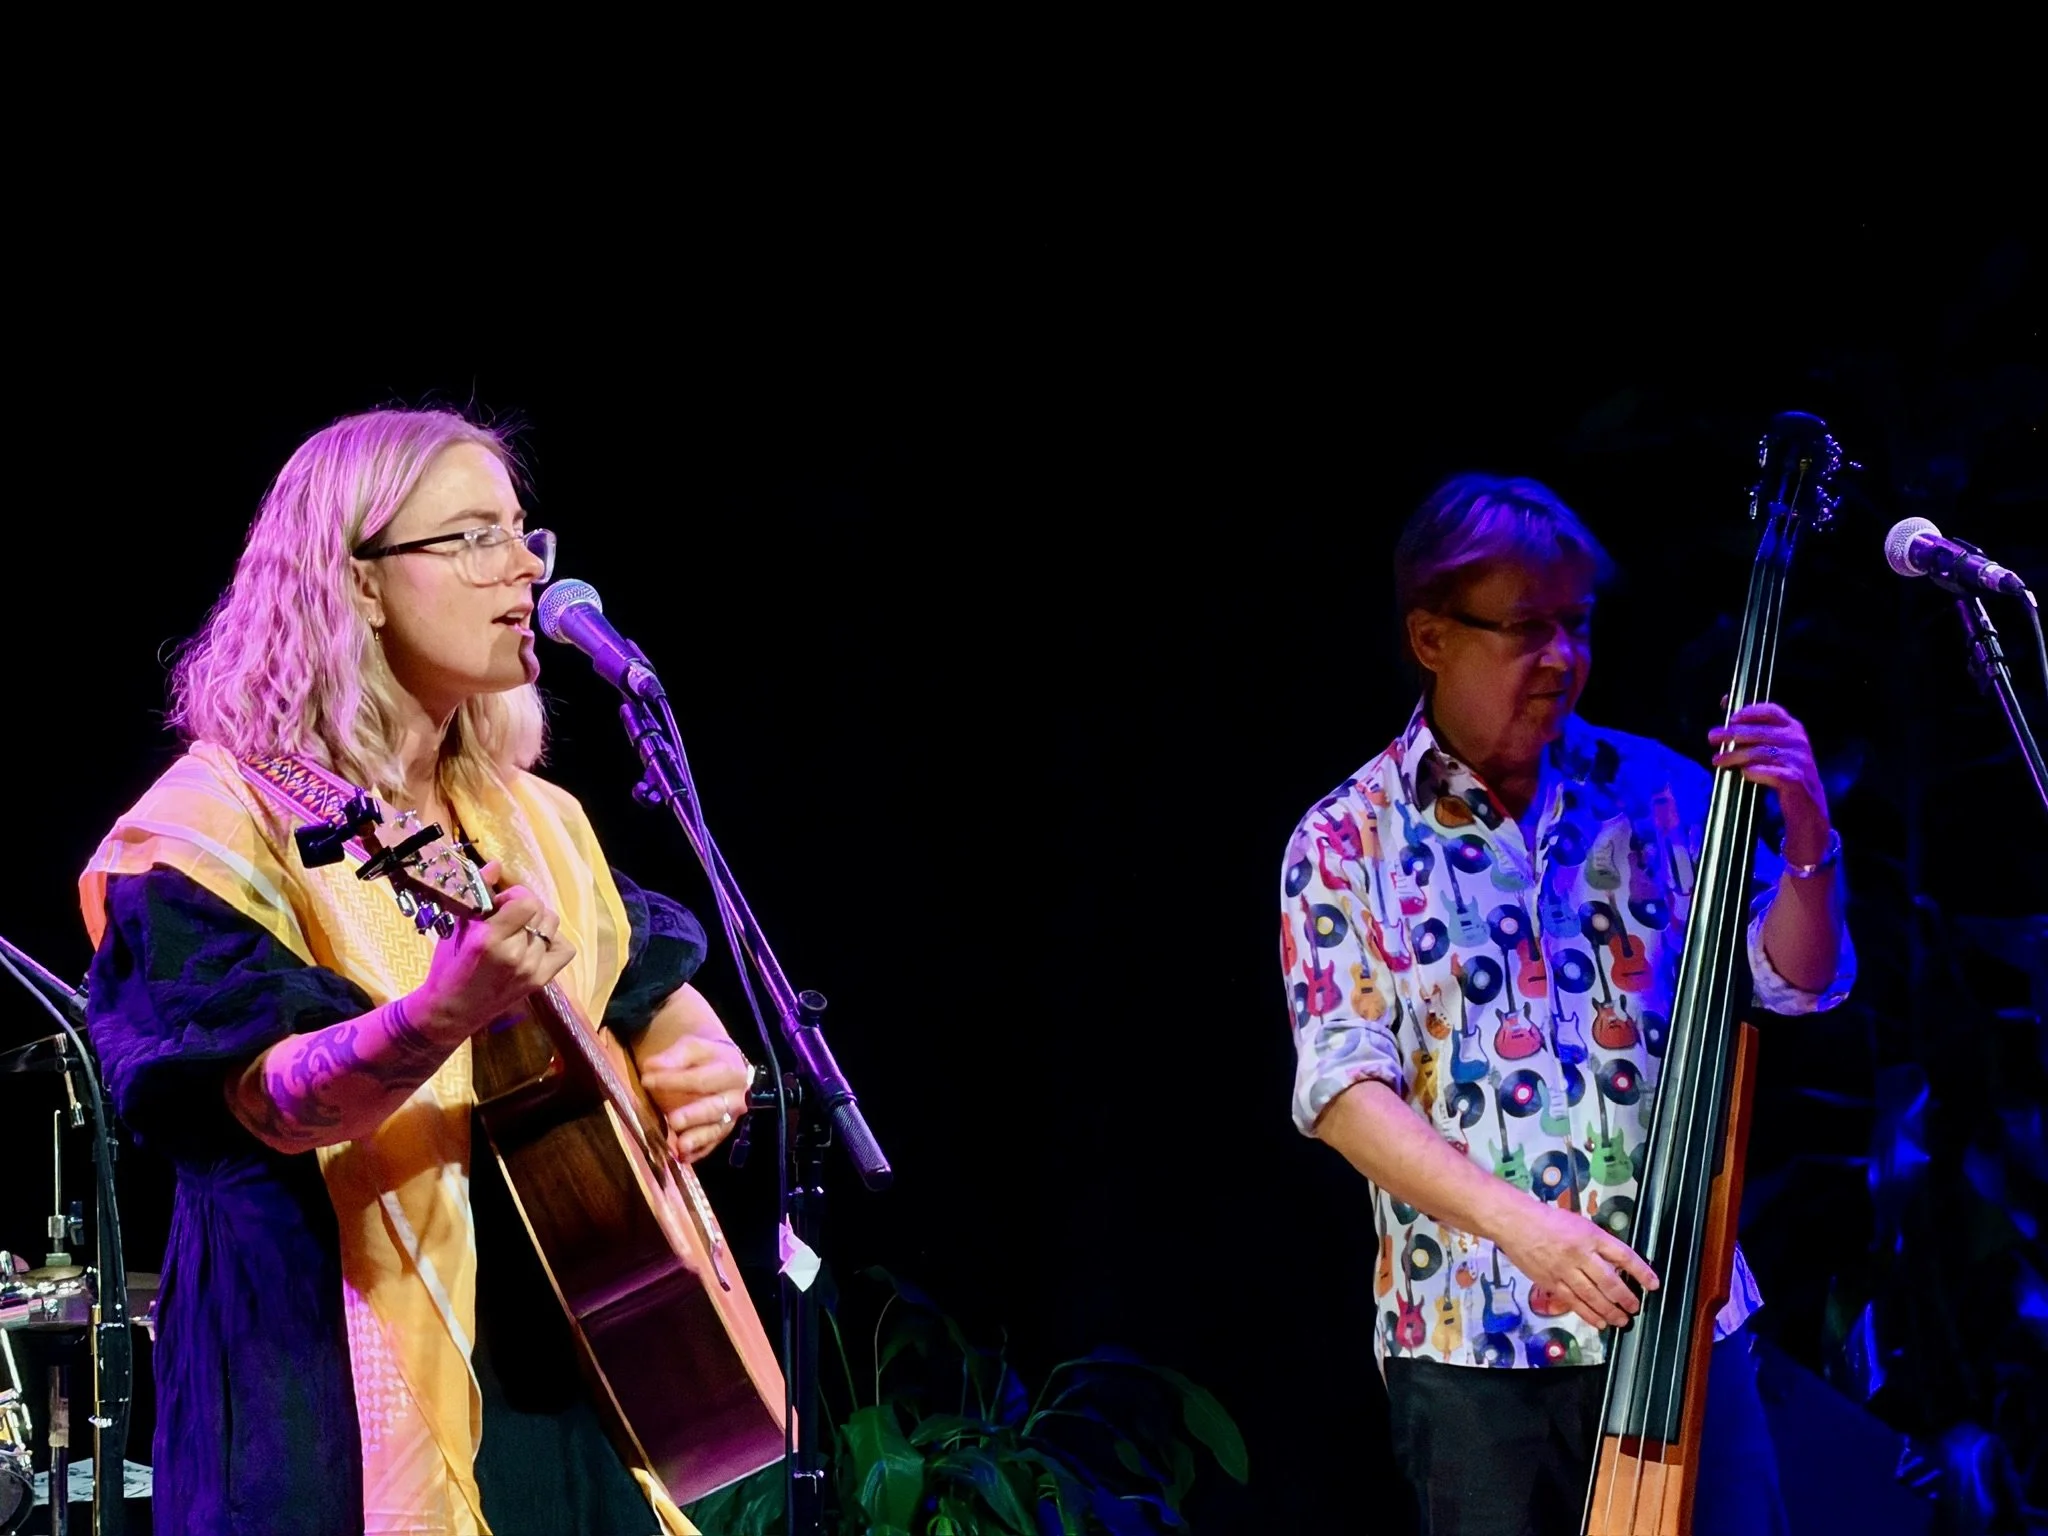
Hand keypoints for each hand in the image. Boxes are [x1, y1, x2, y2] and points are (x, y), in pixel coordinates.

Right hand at [413, 860, 575, 1037]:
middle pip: (541, 910)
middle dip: (525, 907)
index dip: (515, 895)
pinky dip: (554, 942)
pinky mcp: (540, 981)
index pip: (526, 901)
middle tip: (508, 917)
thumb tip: (496, 865)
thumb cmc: (449, 967)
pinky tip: (535, 944)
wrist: (451, 1012)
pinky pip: (565, 950)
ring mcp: (530, 969)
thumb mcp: (457, 928)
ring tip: (519, 931)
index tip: (500, 904)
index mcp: (489, 939)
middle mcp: (514, 954)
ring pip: (552, 927)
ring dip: (537, 923)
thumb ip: (478, 893)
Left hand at [637, 1032, 752, 1163]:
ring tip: (680, 1147)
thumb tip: (651, 1066)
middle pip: (715, 1107)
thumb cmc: (705, 1056)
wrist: (726, 1064)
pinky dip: (698, 1151)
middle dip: (694, 1115)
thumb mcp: (692, 1048)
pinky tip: (683, 1157)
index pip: (701, 1079)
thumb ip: (673, 1057)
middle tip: (673, 1120)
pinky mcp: (724, 1131)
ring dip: (698, 1138)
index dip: (674, 1081)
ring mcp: (732, 1116)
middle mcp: (737, 1096)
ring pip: (717, 1129)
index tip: (646, 1080)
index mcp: (730, 1070)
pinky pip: (713, 1144)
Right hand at [1494, 1201, 1658, 1330]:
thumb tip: (1616, 1264)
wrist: (1515, 1222)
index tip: (1653, 1283)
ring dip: (1610, 1310)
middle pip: (1609, 1281)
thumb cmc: (1547, 1220)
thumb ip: (1597, 1243)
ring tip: (1622, 1320)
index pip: (1623, 1255)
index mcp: (1590, 1236)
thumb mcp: (1579, 1224)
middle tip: (1635, 1307)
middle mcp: (1580, 1254)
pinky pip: (1573, 1302)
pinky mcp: (1551, 1282)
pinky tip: (1599, 1321)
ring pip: (1592, 1296)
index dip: (1641, 1271)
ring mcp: (1565, 1270)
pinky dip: (1588, 1314)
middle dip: (1626, 1298)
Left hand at [1708, 701, 1831, 860]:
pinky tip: (1743, 774)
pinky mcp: (1797, 780)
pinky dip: (1755, 772)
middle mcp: (1798, 741)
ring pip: (1761, 752)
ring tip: (1717, 760)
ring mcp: (1800, 760)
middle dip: (1732, 734)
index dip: (1749, 711)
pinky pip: (1772, 773)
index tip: (1729, 716)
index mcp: (1793, 728)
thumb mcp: (1773, 750)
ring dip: (1736, 755)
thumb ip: (1755, 734)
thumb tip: (1726, 715)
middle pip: (1760, 732)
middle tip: (1711, 737)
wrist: (1808, 808)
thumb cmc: (1784, 775)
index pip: (1772, 711)